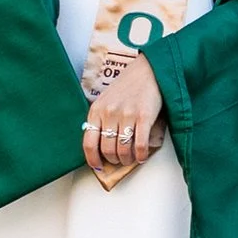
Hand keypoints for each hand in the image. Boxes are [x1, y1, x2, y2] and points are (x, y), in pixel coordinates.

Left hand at [84, 54, 165, 182]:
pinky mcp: (144, 116)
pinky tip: (142, 156)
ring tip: (130, 159)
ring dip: (127, 160)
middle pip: (107, 149)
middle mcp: (109, 113)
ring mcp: (127, 115)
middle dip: (113, 161)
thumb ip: (101, 119)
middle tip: (118, 161)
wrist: (148, 70)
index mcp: (97, 110)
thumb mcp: (106, 100)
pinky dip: (141, 155)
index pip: (89, 143)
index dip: (92, 159)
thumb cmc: (128, 86)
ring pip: (123, 150)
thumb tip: (100, 145)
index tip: (97, 167)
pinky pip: (140, 144)